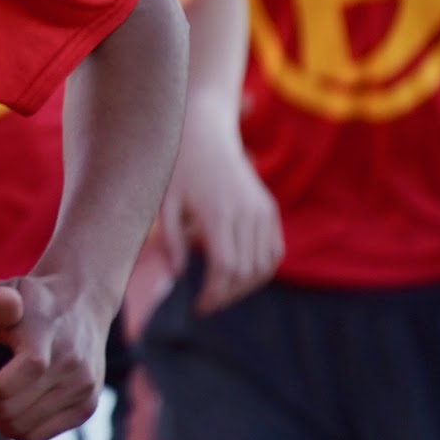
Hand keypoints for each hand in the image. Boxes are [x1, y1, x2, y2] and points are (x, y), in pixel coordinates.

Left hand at [0, 275, 109, 439]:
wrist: (81, 303)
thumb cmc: (32, 301)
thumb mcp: (9, 289)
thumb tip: (7, 306)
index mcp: (50, 332)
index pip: (29, 369)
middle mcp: (72, 363)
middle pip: (16, 408)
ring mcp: (83, 387)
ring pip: (25, 428)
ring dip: (2, 418)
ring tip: (2, 397)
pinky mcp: (86, 406)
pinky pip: (40, 435)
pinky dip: (20, 427)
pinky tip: (19, 406)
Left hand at [154, 130, 282, 313]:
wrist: (205, 132)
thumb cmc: (177, 167)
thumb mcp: (164, 201)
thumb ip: (171, 239)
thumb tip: (178, 274)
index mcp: (218, 212)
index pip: (225, 267)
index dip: (214, 294)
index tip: (198, 306)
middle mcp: (245, 212)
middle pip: (246, 271)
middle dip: (226, 295)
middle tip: (207, 303)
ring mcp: (262, 210)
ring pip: (264, 265)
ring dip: (245, 287)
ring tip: (222, 292)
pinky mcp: (269, 208)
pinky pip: (275, 250)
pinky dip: (262, 269)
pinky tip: (241, 276)